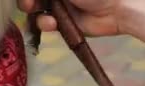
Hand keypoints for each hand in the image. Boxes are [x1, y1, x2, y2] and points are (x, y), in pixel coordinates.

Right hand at [17, 0, 144, 51]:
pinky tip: (52, 23)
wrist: (119, 7)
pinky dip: (45, 24)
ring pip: (34, 10)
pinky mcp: (62, 22)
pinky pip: (46, 24)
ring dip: (33, 12)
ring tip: (36, 11)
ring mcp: (58, 5)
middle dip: (26, 1)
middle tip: (28, 3)